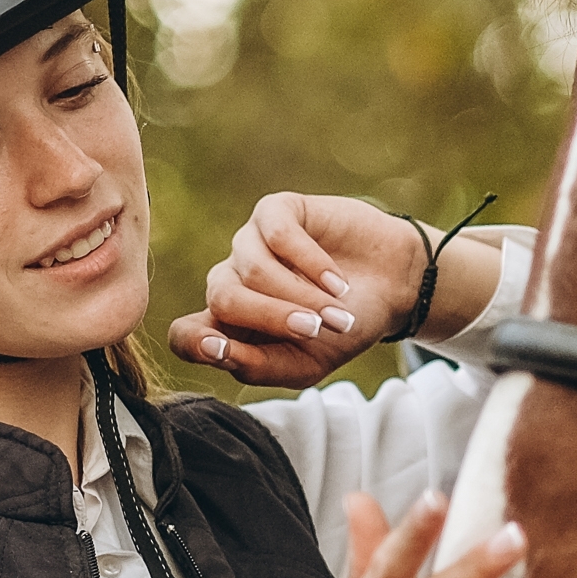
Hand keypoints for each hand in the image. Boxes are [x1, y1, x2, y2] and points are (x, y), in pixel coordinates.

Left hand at [167, 192, 491, 385]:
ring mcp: (251, 244)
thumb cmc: (344, 330)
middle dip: (272, 318)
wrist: (392, 288)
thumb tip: (213, 349)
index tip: (223, 350)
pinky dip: (310, 263)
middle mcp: (232, 282)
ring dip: (301, 295)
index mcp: (231, 326)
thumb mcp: (306, 364)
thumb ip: (258, 365)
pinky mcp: (276, 212)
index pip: (184, 334)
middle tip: (316, 330)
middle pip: (222, 298)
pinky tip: (338, 281)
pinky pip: (277, 235)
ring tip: (338, 310)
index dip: (196, 342)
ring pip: (252, 269)